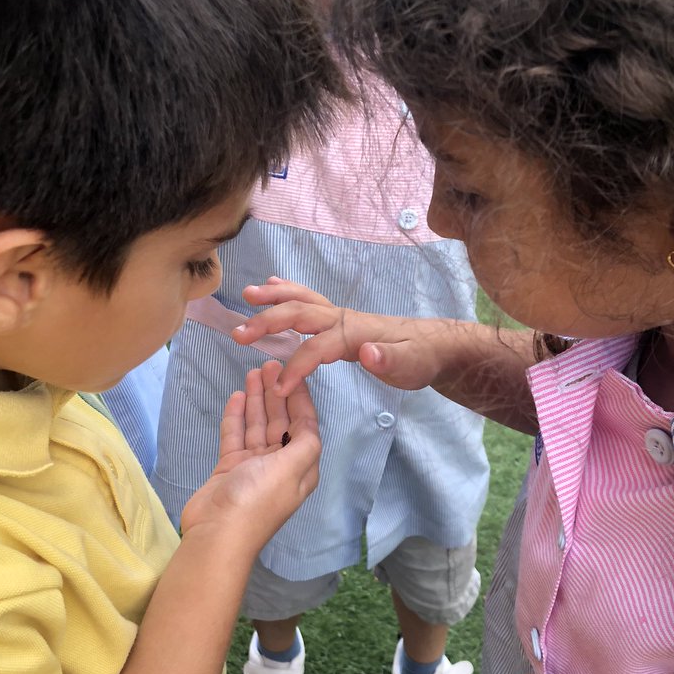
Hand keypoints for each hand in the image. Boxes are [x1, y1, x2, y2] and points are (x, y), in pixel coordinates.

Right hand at [180, 359, 319, 551]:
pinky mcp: (229, 468)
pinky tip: (238, 396)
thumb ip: (304, 442)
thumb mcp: (292, 469)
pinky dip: (237, 416)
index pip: (305, 424)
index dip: (300, 397)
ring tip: (253, 372)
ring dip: (257, 399)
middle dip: (277, 393)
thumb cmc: (258, 500)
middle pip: (281, 421)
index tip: (294, 370)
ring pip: (257, 425)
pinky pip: (235, 435)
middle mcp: (280, 465)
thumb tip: (308, 422)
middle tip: (270, 364)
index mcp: (301, 467)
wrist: (218, 533)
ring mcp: (253, 466)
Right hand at [232, 277, 450, 395]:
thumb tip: (368, 352)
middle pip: (300, 314)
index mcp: (355, 333)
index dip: (297, 367)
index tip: (278, 388)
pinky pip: (309, 300)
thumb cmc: (420, 358)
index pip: (318, 347)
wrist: (435, 344)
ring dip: (273, 298)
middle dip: (268, 322)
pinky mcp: (340, 318)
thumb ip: (388, 359)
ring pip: (302, 300)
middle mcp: (343, 319)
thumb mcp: (410, 365)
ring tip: (247, 295)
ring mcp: (341, 315)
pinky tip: (272, 286)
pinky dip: (288, 291)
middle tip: (238, 334)